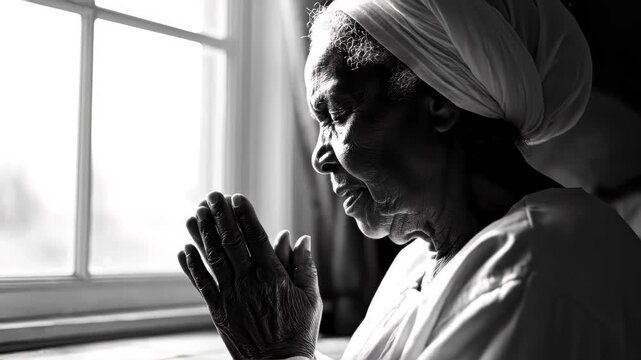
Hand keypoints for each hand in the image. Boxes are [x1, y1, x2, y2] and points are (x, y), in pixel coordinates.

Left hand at [177, 192, 321, 359]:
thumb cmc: (299, 331)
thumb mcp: (311, 297)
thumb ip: (305, 266)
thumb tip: (301, 238)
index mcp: (274, 276)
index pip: (255, 237)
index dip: (244, 215)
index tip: (235, 197)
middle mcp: (249, 282)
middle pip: (231, 242)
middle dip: (220, 216)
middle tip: (211, 196)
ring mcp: (231, 296)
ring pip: (213, 258)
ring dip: (202, 234)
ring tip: (196, 213)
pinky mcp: (219, 310)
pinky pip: (202, 284)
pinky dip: (192, 266)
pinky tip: (184, 249)